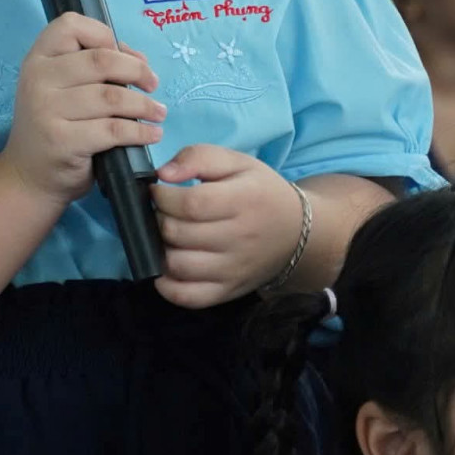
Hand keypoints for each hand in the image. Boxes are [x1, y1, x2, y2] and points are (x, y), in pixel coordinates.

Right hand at [1, 12, 164, 207]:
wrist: (28, 177)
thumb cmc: (55, 127)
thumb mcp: (61, 89)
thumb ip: (93, 67)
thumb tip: (138, 60)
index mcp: (38, 59)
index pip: (70, 25)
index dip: (104, 34)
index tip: (124, 55)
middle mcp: (37, 79)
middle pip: (101, 60)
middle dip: (136, 70)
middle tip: (152, 84)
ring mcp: (47, 110)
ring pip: (111, 96)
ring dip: (144, 104)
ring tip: (157, 113)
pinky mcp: (62, 141)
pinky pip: (113, 129)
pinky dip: (140, 131)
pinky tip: (150, 134)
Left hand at [151, 145, 302, 306]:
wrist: (296, 233)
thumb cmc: (259, 192)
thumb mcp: (235, 162)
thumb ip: (198, 157)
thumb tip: (163, 174)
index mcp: (243, 201)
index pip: (191, 204)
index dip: (162, 196)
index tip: (158, 191)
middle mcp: (240, 240)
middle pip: (178, 234)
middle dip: (158, 218)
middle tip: (162, 212)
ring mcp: (234, 270)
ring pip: (178, 266)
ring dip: (159, 249)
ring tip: (165, 235)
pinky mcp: (228, 291)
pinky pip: (189, 297)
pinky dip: (167, 286)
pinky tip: (164, 268)